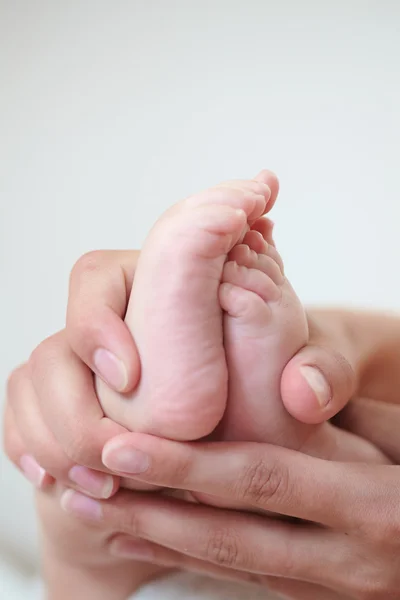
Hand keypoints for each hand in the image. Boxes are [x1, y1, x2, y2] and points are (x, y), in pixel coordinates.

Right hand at [6, 243, 399, 489]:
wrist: (241, 428)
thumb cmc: (278, 381)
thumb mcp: (311, 370)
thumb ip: (322, 371)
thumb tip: (303, 392)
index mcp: (156, 285)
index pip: (96, 277)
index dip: (97, 324)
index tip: (128, 378)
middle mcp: (112, 322)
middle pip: (55, 344)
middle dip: (70, 405)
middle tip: (107, 458)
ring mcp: (82, 364)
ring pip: (32, 383)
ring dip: (51, 437)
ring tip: (95, 485)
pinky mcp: (67, 401)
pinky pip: (22, 418)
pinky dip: (31, 450)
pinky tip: (61, 483)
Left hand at [61, 429, 399, 598]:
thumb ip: (344, 418)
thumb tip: (286, 392)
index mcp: (374, 506)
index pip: (263, 481)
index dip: (189, 468)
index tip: (123, 448)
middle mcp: (350, 561)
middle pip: (232, 535)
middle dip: (151, 513)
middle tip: (83, 488)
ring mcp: (337, 592)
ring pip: (232, 566)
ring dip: (159, 543)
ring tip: (100, 517)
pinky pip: (250, 583)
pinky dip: (196, 563)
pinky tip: (154, 544)